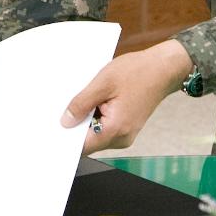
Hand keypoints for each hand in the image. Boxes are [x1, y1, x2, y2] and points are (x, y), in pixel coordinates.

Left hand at [61, 39, 194, 151]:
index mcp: (116, 129)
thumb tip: (65, 122)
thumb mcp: (103, 83)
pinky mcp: (126, 127)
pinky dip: (95, 116)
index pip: (82, 147)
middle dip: (74, 127)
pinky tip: (94, 100)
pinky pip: (104, 127)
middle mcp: (122, 138)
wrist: (164, 68)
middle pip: (88, 142)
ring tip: (84, 99)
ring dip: (86, 119)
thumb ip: (82, 103)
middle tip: (62, 109)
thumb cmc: (138, 72)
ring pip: (95, 134)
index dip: (65, 140)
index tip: (51, 131)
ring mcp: (125, 134)